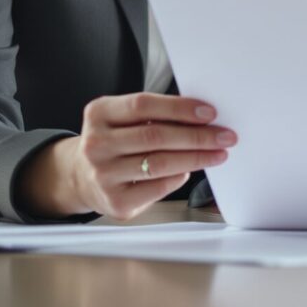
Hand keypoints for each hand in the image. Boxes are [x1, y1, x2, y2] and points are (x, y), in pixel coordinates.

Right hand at [27, 93, 236, 219]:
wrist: (81, 176)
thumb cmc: (113, 141)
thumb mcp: (121, 118)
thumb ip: (154, 113)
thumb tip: (202, 115)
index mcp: (98, 114)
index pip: (143, 105)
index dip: (179, 108)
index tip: (209, 112)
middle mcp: (96, 144)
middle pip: (155, 136)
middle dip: (197, 136)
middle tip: (224, 135)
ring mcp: (104, 175)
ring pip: (161, 163)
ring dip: (196, 158)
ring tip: (218, 153)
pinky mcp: (116, 201)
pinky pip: (159, 187)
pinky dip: (180, 176)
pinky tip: (189, 169)